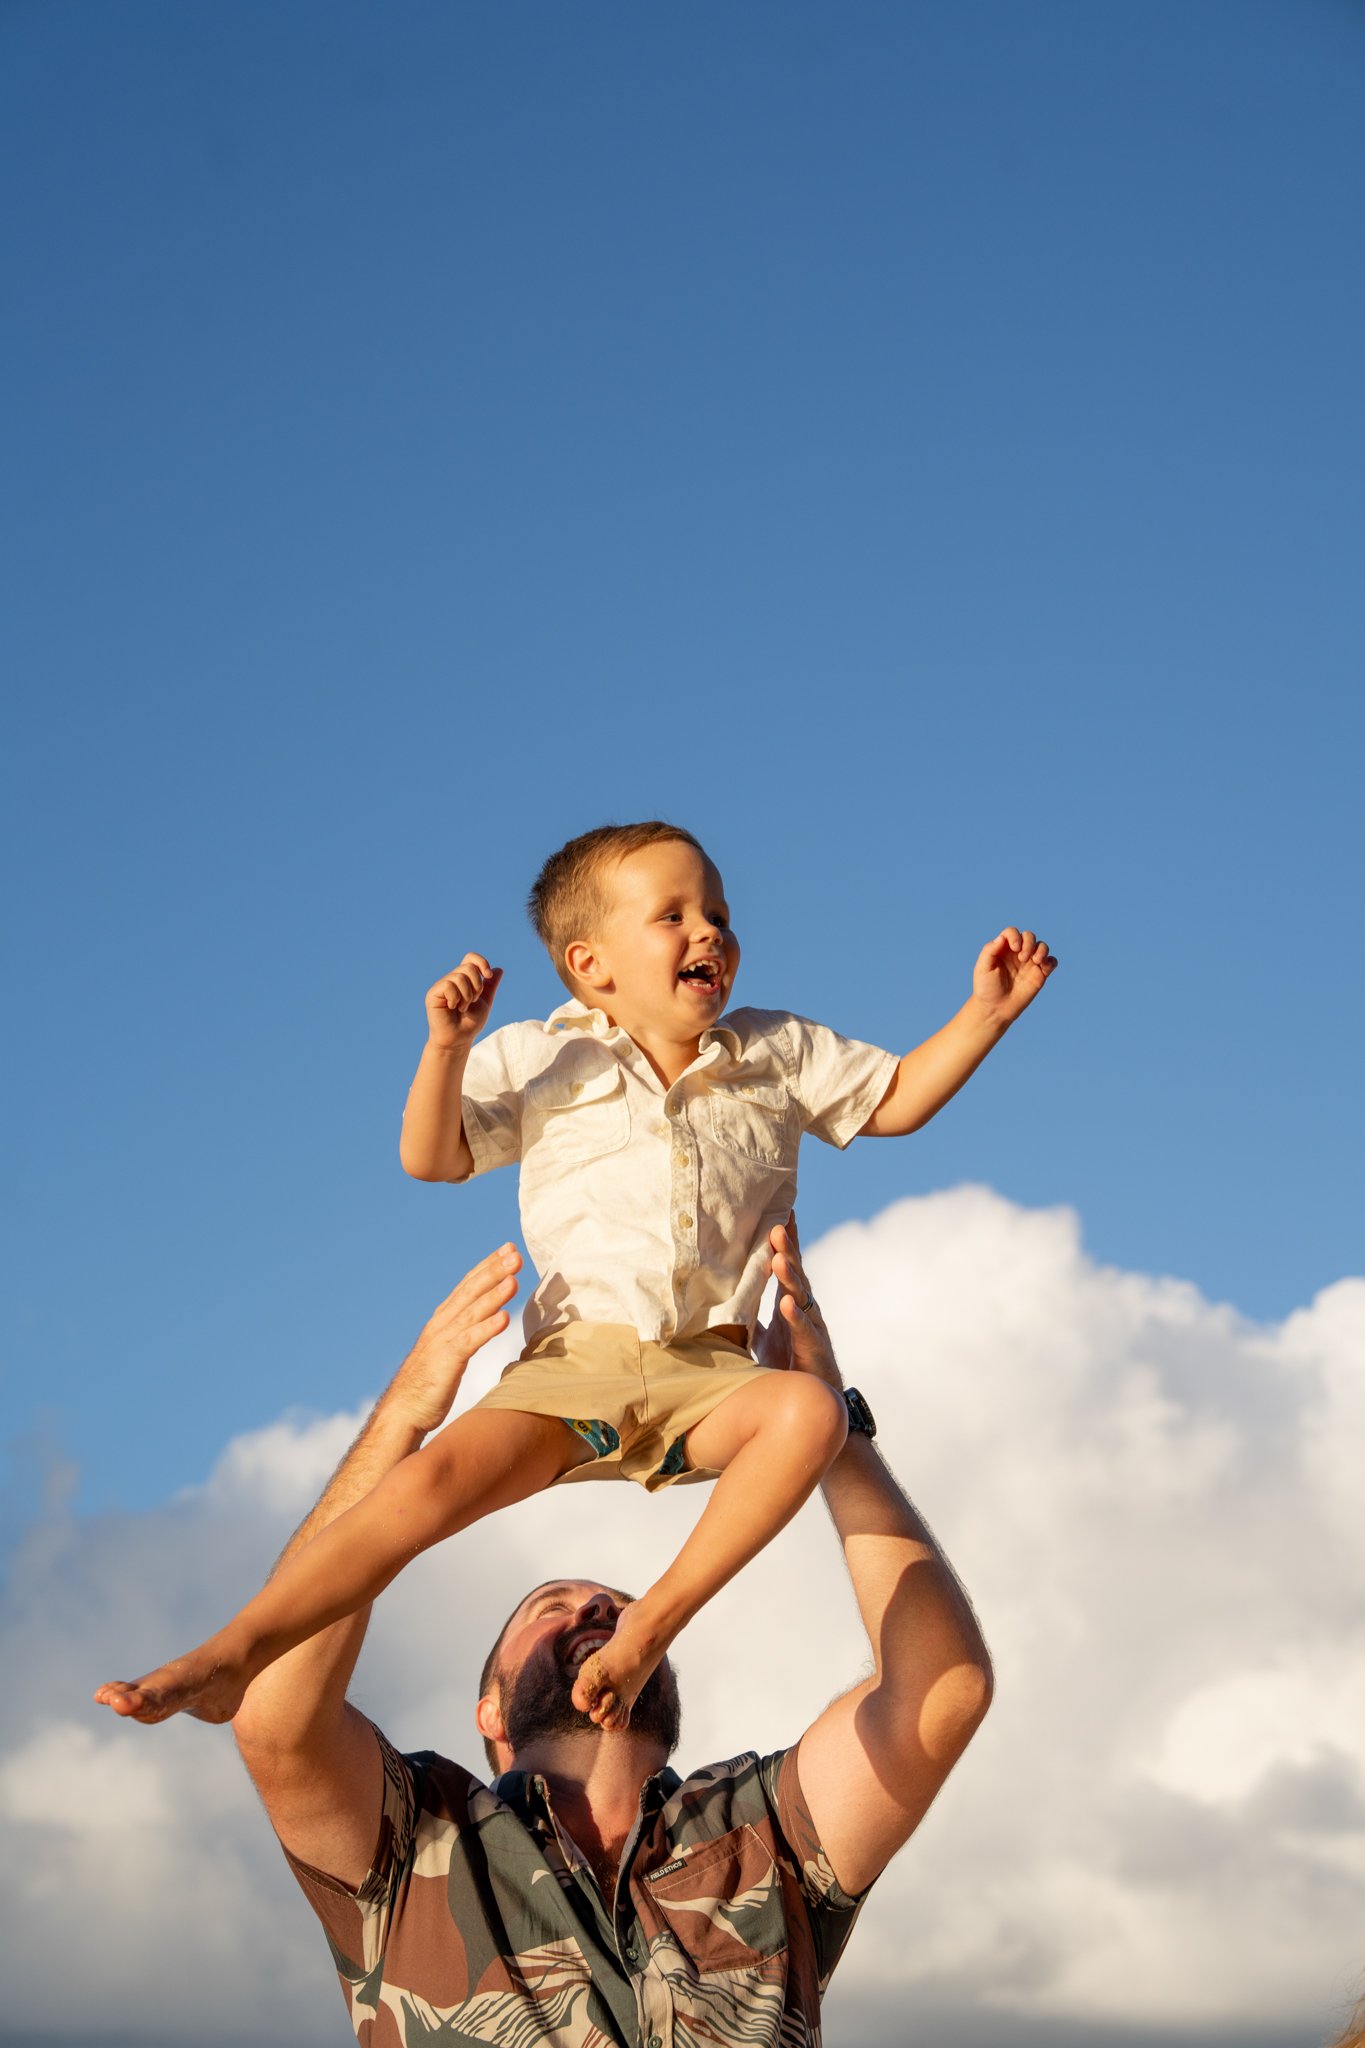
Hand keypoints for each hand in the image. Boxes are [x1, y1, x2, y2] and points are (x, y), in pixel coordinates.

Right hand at [390, 1244, 520, 1436]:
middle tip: (515, 1254)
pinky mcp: (446, 1361)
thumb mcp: (448, 1350)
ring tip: (514, 1279)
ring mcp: (443, 1341)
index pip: (468, 1285)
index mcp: (443, 1320)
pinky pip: (469, 1341)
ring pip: (472, 1311)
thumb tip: (487, 1320)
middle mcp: (442, 1324)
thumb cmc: (428, 1384)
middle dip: (494, 1270)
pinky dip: (487, 1328)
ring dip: (494, 1294)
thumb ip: (464, 1332)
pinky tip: (505, 1318)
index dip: (488, 1266)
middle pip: (471, 1291)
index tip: (508, 1249)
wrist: (403, 1411)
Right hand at [425, 955, 501, 1050]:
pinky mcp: (433, 994)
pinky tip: (453, 1008)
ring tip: (462, 1008)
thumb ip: (490, 986)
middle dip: (477, 986)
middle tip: (472, 1001)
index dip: (481, 962)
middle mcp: (451, 979)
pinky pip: (449, 985)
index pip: (470, 958)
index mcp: (463, 979)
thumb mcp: (484, 1002)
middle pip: (468, 967)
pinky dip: (456, 998)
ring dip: (467, 996)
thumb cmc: (470, 1023)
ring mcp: (441, 985)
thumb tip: (498, 969)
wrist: (459, 1040)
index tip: (488, 975)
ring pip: (460, 977)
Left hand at [754, 1214, 842, 1391]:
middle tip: (775, 1225)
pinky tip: (787, 1303)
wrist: (811, 1398)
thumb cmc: (786, 1364)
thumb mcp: (762, 1335)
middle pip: (795, 1273)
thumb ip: (749, 1315)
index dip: (785, 1242)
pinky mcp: (813, 1349)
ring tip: (780, 1257)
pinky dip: (795, 1316)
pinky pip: (804, 1330)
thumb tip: (720, 1299)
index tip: (779, 1214)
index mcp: (789, 1301)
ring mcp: (810, 1327)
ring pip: (801, 1296)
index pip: (788, 1265)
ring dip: (790, 1276)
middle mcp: (803, 1308)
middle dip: (786, 1249)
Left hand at [971, 927, 1056, 1023]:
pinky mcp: (1039, 975)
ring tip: (1035, 962)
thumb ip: (990, 950)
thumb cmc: (986, 988)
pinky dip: (1051, 961)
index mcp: (1003, 949)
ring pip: (1042, 946)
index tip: (1015, 948)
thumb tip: (1002, 938)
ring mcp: (1029, 964)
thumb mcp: (983, 968)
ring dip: (1042, 950)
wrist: (996, 1009)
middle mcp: (1017, 954)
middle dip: (1029, 942)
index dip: (1016, 936)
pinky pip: (1051, 962)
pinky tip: (1043, 967)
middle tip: (1022, 958)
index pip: (1012, 932)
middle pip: (1029, 936)